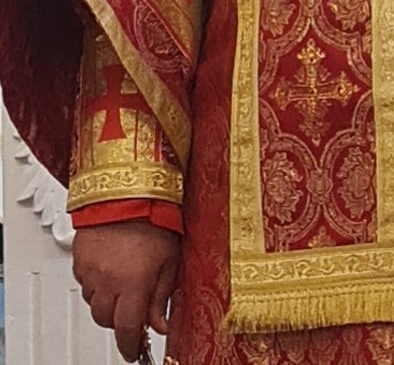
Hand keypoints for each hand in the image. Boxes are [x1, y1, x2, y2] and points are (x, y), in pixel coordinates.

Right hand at [72, 220, 180, 361]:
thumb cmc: (155, 218)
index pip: (127, 330)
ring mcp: (90, 270)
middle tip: (132, 312)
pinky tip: (110, 269)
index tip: (134, 352)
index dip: (131, 346)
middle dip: (119, 321)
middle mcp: (108, 280)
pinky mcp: (79, 258)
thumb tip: (161, 325)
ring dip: (107, 302)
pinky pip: (84, 283)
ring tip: (123, 284)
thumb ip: (162, 297)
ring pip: (93, 303)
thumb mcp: (170, 259)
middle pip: (106, 320)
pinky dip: (95, 285)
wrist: (129, 188)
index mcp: (133, 283)